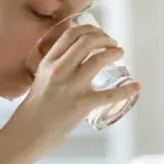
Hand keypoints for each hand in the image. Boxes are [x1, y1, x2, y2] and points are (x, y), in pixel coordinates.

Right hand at [8, 25, 140, 151]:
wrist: (28, 133)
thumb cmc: (35, 108)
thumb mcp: (41, 78)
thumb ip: (57, 67)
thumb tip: (77, 59)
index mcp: (48, 62)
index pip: (71, 34)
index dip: (91, 29)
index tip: (100, 35)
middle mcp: (59, 70)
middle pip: (87, 41)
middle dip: (105, 38)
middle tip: (113, 45)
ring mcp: (71, 87)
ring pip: (99, 59)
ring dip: (114, 53)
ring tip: (120, 54)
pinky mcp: (82, 104)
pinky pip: (110, 94)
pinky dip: (127, 89)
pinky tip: (136, 87)